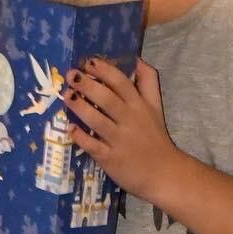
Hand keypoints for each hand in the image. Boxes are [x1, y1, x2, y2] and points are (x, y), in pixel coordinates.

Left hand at [63, 58, 182, 202]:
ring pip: (97, 121)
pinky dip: (81, 137)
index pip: (120, 82)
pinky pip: (93, 147)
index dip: (104, 70)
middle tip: (71, 75)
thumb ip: (148, 82)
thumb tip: (137, 59)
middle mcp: (128, 120)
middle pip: (107, 99)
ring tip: (67, 95)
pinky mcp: (110, 159)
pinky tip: (71, 128)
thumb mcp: (156, 106)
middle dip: (88, 85)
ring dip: (80, 107)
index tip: (88, 62)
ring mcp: (119, 141)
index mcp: (138, 106)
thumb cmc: (155, 136)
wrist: (165, 174)